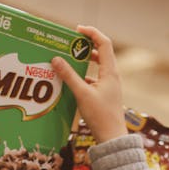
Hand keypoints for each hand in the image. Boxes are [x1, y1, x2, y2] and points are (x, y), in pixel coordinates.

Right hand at [52, 26, 127, 143]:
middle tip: (71, 44)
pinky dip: (84, 76)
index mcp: (110, 72)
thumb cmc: (101, 117)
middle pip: (101, 53)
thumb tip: (56, 59)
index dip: (91, 33)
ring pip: (97, 67)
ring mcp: (110, 87)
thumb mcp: (82, 94)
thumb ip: (69, 76)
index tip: (77, 30)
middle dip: (85, 46)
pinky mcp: (106, 96)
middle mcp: (112, 77)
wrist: (112, 139)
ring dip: (84, 62)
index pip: (104, 43)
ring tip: (69, 60)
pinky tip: (72, 81)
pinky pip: (95, 80)